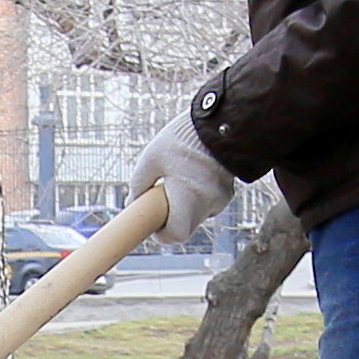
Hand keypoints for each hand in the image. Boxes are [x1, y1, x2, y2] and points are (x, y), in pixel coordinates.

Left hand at [131, 110, 239, 232]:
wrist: (219, 123)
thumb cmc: (183, 139)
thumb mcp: (152, 158)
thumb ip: (139, 183)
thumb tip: (131, 202)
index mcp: (188, 198)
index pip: (176, 235)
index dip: (163, 234)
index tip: (154, 223)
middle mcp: (208, 204)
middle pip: (187, 227)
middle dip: (172, 219)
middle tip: (162, 199)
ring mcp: (221, 198)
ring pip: (198, 215)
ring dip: (185, 207)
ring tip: (178, 180)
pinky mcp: (228, 190)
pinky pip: (208, 203)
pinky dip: (198, 197)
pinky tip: (192, 176)